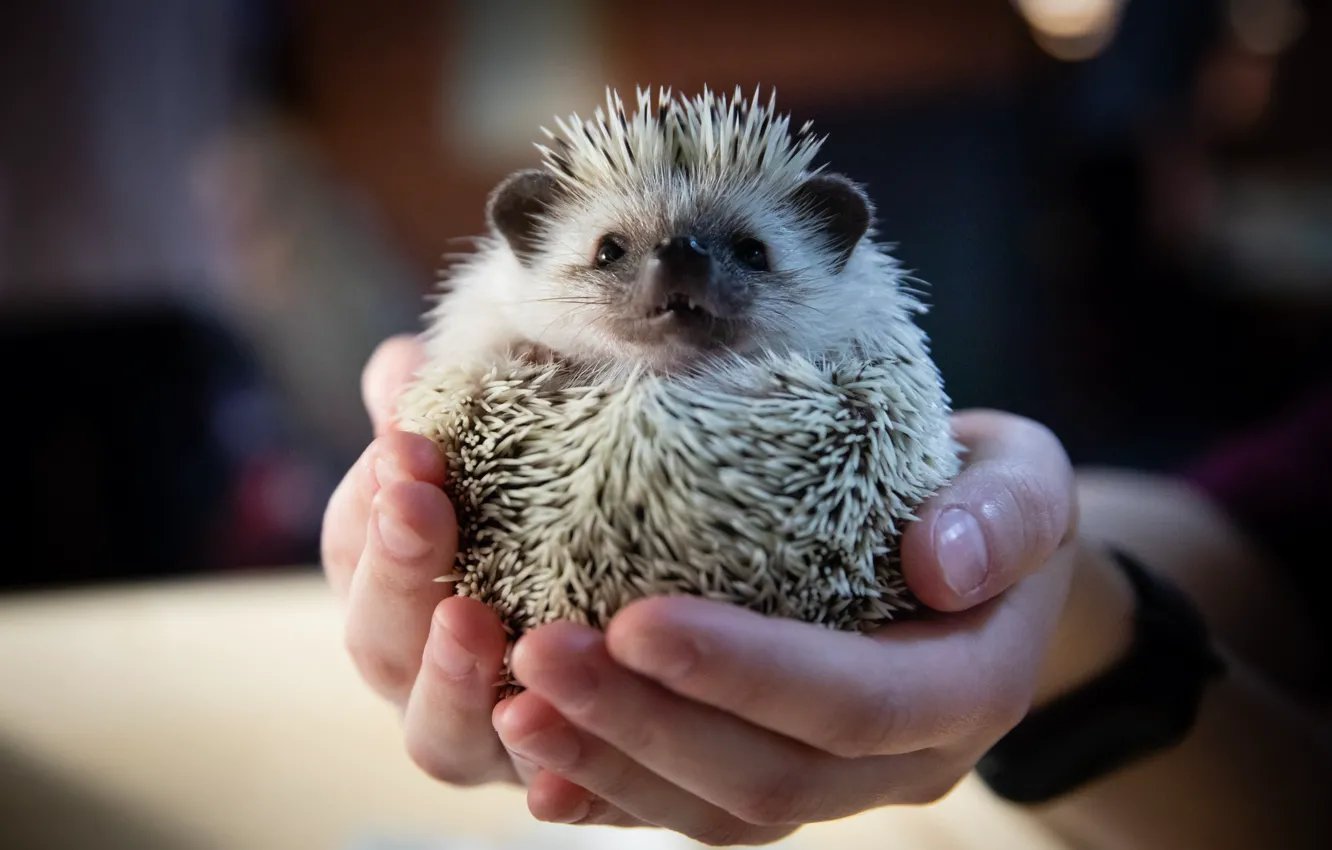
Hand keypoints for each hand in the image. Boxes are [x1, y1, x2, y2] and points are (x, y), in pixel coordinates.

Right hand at [320, 334, 519, 785]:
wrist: (637, 613)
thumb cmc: (549, 520)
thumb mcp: (505, 459)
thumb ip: (451, 415)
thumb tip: (401, 364)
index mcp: (396, 590)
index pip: (355, 547)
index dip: (371, 499)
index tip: (406, 442)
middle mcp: (423, 672)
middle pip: (377, 642)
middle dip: (395, 568)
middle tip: (420, 504)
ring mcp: (484, 736)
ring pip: (438, 735)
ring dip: (448, 679)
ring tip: (473, 620)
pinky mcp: (550, 781)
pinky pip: (540, 791)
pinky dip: (544, 774)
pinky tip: (559, 747)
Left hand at [492, 411, 1078, 844]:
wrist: (977, 563)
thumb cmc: (987, 504)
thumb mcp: (1027, 478)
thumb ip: (1009, 513)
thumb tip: (943, 563)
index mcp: (965, 688)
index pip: (855, 701)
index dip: (746, 672)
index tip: (637, 619)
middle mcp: (898, 761)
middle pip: (766, 775)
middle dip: (643, 724)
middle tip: (537, 651)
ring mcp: (835, 783)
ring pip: (716, 811)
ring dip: (609, 763)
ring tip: (514, 702)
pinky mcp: (778, 777)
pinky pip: (690, 809)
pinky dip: (609, 793)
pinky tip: (532, 759)